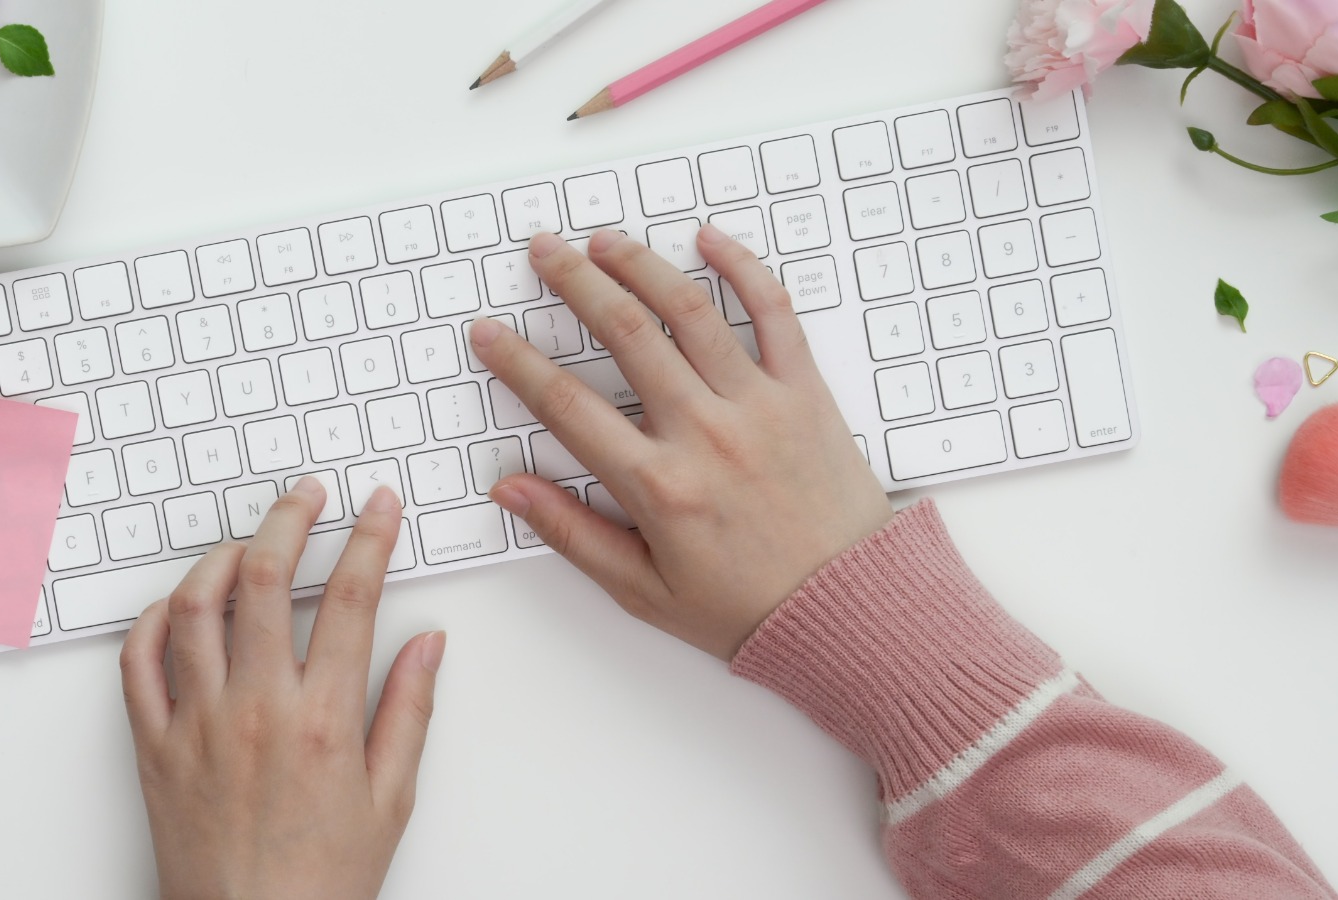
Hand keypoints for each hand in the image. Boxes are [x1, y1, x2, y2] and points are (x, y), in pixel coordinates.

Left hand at [119, 480, 442, 899]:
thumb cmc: (321, 879)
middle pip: (267, 577)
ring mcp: (197, 723)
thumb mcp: (392, 797)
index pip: (353, 598)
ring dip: (222, 556)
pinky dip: (154, 619)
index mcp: (324, 719)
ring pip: (194, 606)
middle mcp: (257, 708)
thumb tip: (430, 643)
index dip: (370, 537)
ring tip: (247, 542)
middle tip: (306, 496)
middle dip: (290, 517)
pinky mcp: (154, 745)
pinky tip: (181, 606)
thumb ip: (410, 709)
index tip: (378, 507)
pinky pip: (138, 662)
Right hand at [471, 226, 892, 660]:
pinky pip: (773, 311)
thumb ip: (572, 534)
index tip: (489, 333)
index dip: (517, 363)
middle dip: (574, 282)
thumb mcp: (644, 591)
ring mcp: (758, 404)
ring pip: (688, 310)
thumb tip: (510, 490)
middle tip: (544, 251)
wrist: (848, 610)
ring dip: (640, 264)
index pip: (566, 406)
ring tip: (604, 239)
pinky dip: (742, 267)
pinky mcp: (805, 391)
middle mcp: (704, 433)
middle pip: (622, 333)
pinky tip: (708, 238)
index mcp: (659, 486)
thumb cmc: (747, 609)